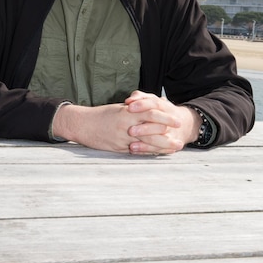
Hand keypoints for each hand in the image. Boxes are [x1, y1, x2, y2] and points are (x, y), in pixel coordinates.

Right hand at [52, 92, 200, 154]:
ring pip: (147, 142)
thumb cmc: (100, 115)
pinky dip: (149, 152)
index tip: (176, 120)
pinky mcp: (118, 147)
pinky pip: (136, 151)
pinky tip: (157, 153)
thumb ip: (133, 111)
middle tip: (180, 135)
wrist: (82, 124)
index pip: (151, 112)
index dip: (165, 116)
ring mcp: (123, 137)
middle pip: (152, 128)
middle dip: (168, 132)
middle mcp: (127, 124)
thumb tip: (149, 111)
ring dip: (162, 145)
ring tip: (174, 147)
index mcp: (127, 111)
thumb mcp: (118, 109)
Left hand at [125, 91, 201, 154]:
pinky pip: (159, 149)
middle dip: (144, 128)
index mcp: (164, 106)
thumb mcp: (153, 101)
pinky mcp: (171, 145)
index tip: (129, 108)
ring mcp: (171, 133)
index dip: (141, 105)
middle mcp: (169, 119)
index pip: (154, 104)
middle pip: (158, 124)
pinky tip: (136, 150)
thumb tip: (129, 100)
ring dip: (145, 142)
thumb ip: (141, 97)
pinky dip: (146, 150)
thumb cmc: (162, 111)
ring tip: (132, 145)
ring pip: (159, 139)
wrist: (183, 123)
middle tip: (130, 131)